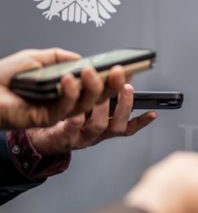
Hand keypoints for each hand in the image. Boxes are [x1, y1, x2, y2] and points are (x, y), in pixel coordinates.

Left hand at [0, 48, 126, 129]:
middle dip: (112, 85)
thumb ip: (62, 57)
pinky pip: (65, 109)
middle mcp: (66, 101)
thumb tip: (83, 60)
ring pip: (86, 105)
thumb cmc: (5, 75)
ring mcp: (58, 112)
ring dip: (92, 88)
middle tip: (120, 71)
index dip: (115, 80)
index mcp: (67, 89)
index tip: (128, 68)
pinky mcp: (47, 120)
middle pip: (99, 98)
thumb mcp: (38, 58)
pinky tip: (68, 79)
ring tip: (92, 72)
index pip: (98, 86)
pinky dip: (69, 93)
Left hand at [25, 84, 156, 154]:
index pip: (127, 127)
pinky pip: (72, 125)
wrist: (29, 133)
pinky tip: (75, 96)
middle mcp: (94, 135)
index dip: (141, 122)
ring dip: (102, 105)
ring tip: (98, 87)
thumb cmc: (55, 115)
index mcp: (101, 128)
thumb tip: (111, 75)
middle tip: (125, 85)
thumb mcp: (80, 105)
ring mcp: (80, 137)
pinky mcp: (62, 137)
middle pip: (117, 125)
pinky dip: (76, 112)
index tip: (153, 113)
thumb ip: (96, 93)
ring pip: (98, 125)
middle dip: (125, 104)